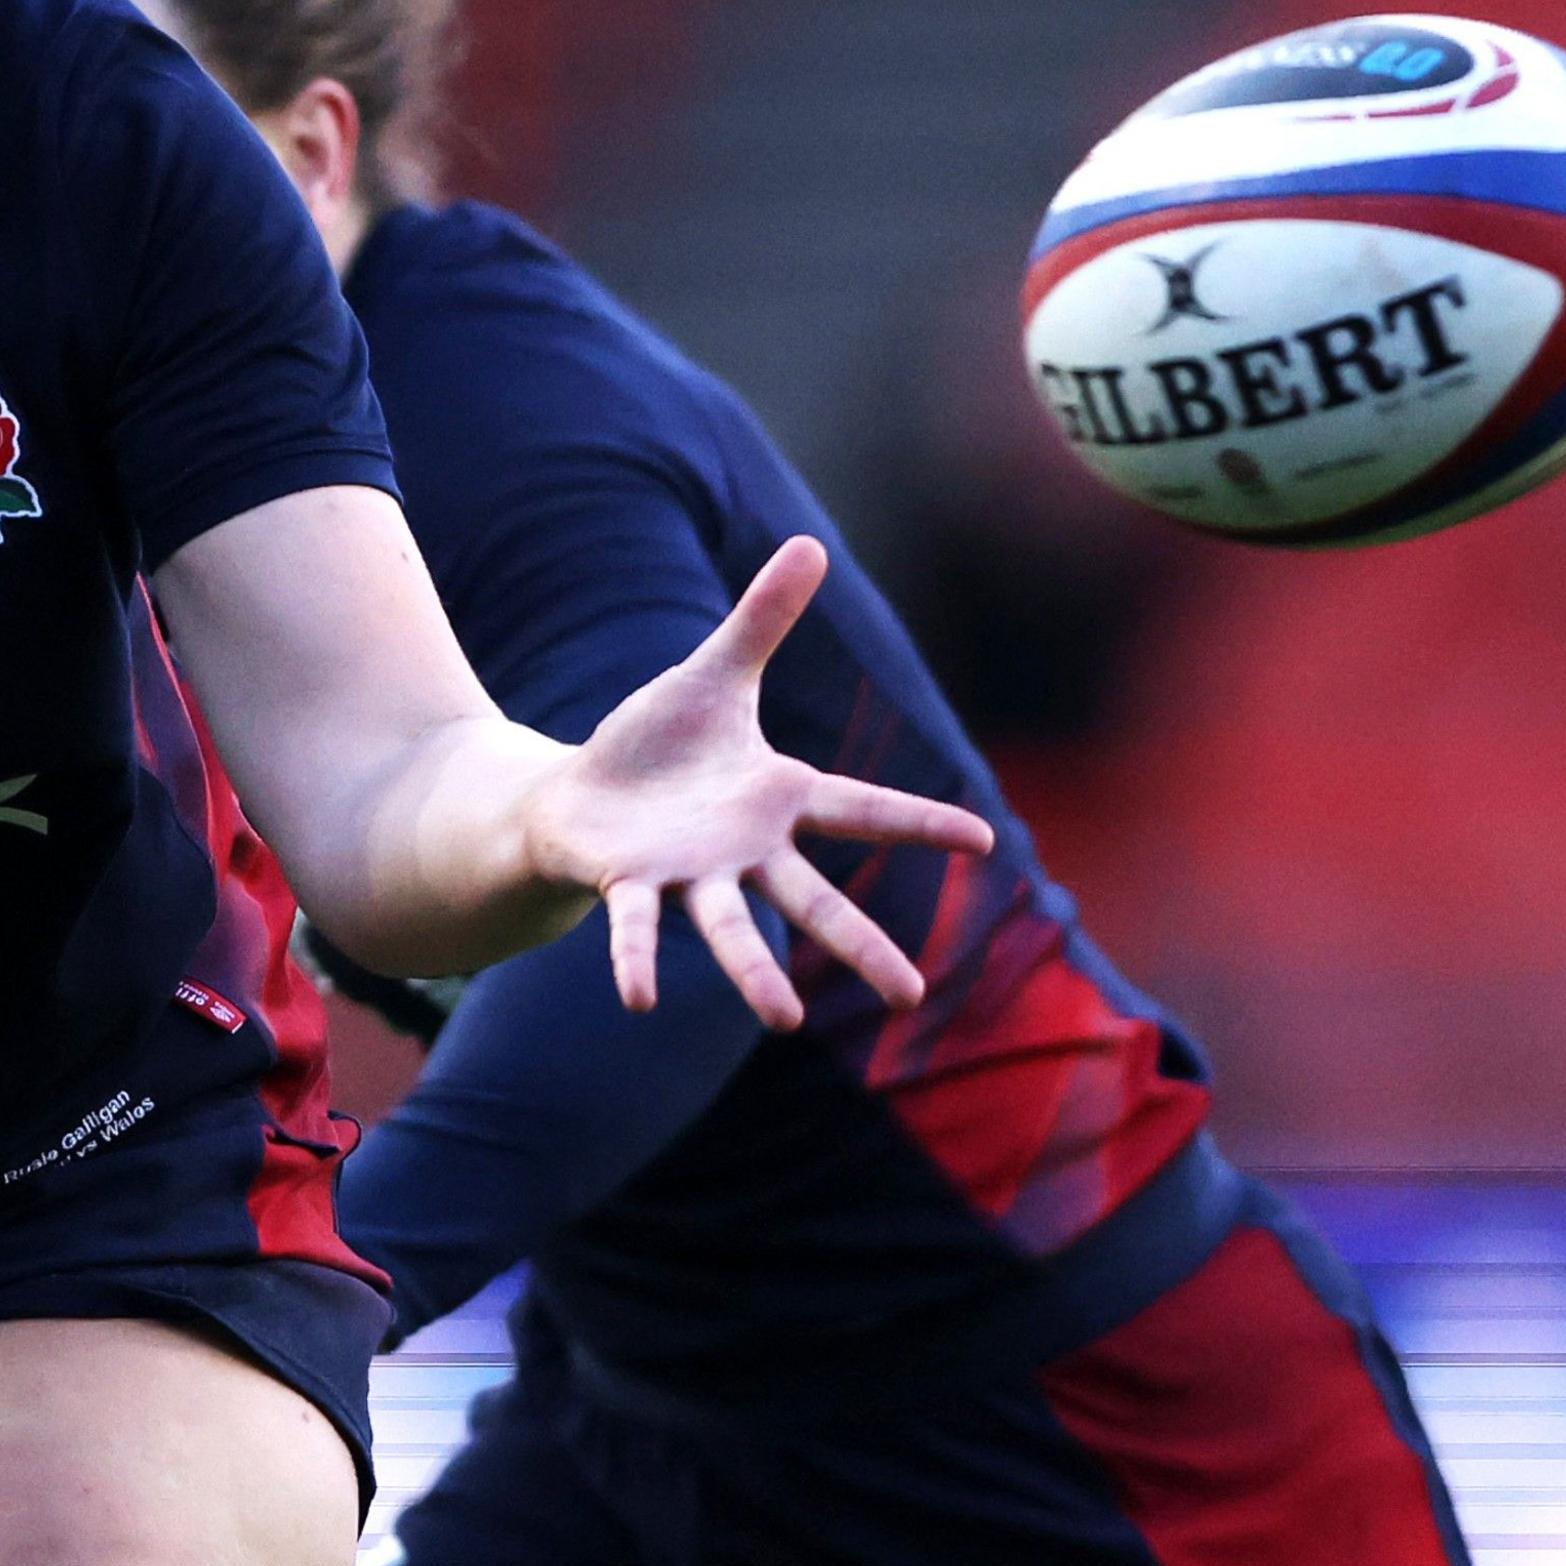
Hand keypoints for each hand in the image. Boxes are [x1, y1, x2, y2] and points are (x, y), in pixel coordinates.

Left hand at [517, 537, 992, 1026]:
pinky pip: (636, 927)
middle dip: (861, 947)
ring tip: (785, 1022)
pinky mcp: (628, 884)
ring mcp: (688, 875)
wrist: (578, 796)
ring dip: (754, 975)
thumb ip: (762, 619)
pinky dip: (636, 960)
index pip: (861, 810)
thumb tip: (810, 543)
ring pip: (729, 929)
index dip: (921, 823)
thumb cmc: (655, 746)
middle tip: (911, 997)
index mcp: (776, 800)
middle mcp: (742, 851)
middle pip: (810, 900)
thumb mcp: (714, 674)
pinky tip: (636, 1000)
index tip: (986, 841)